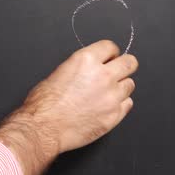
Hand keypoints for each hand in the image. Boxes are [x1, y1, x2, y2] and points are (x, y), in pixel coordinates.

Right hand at [21, 40, 137, 153]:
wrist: (44, 127)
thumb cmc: (44, 103)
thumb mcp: (60, 72)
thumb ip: (82, 67)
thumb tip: (92, 69)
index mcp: (86, 60)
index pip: (111, 46)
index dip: (110, 53)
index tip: (109, 57)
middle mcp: (103, 76)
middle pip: (130, 63)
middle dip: (124, 65)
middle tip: (118, 71)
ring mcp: (111, 97)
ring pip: (130, 85)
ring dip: (121, 87)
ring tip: (106, 93)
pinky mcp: (114, 115)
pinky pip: (128, 104)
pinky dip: (120, 104)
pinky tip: (107, 106)